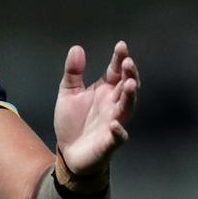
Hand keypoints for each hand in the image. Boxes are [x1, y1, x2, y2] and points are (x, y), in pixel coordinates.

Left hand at [53, 41, 139, 175]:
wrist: (68, 152)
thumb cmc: (72, 121)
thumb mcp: (68, 93)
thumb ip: (73, 72)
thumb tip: (77, 47)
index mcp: (105, 90)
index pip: (116, 72)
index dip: (119, 59)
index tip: (121, 46)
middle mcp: (113, 104)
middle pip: (126, 87)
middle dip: (129, 75)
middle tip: (128, 62)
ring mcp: (113, 122)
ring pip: (127, 108)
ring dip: (129, 97)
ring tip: (129, 84)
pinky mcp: (109, 143)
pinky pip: (118, 137)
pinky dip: (119, 132)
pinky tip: (114, 125)